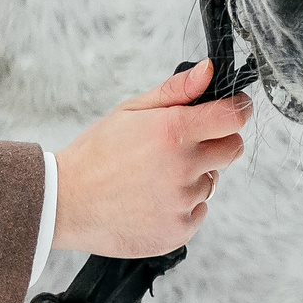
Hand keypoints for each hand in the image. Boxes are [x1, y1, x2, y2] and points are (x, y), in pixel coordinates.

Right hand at [52, 60, 250, 257]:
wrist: (66, 203)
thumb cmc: (96, 154)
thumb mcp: (131, 111)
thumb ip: (176, 91)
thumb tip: (210, 70)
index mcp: (173, 132)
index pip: (233, 117)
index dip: (236, 109)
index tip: (231, 109)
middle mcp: (183, 168)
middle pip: (232, 149)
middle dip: (219, 141)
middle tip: (186, 144)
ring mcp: (182, 203)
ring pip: (211, 182)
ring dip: (194, 177)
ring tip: (156, 176)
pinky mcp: (179, 232)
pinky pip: (198, 212)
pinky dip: (182, 206)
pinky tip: (153, 200)